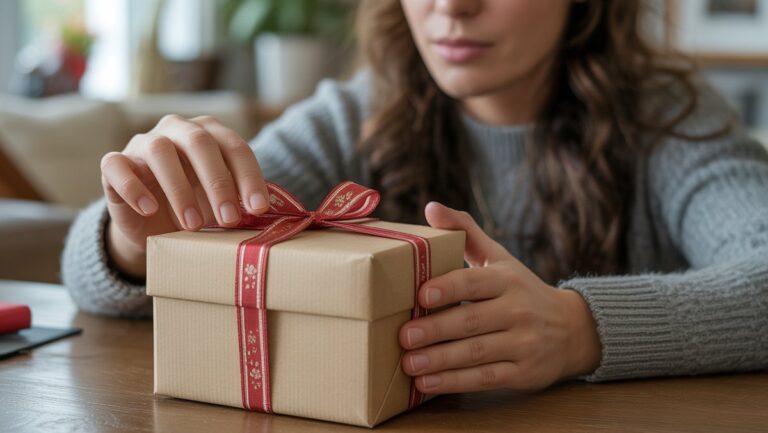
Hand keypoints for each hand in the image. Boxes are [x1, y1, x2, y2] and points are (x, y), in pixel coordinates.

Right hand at [100, 115, 269, 278]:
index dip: (248, 177)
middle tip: (230, 220)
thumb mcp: (221, 204)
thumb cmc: (196, 207)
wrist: (151, 225)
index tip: (259, 209)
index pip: (234, 147)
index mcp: (210, 134)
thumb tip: (266, 217)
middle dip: (218, 182)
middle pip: (199, 142)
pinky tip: (149, 209)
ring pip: (159, 151)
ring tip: (193, 225)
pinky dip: (134, 187)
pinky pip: (116, 165)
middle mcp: (177, 130)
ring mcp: (143, 143)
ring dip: (180, 189)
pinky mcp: (114, 164)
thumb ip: (240, 202)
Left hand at [399, 202, 601, 393]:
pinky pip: (485, 379)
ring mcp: (524, 344)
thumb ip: (465, 232)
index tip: (421, 295)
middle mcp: (519, 311)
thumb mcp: (500, 258)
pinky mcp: (524, 374)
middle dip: (435, 329)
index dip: (448, 288)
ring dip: (440, 360)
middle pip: (472, 321)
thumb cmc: (521, 290)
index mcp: (508, 279)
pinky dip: (455, 382)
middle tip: (403, 336)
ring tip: (409, 363)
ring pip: (476, 353)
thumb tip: (430, 207)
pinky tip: (427, 383)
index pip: (475, 282)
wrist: (573, 329)